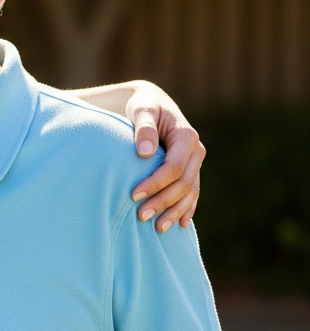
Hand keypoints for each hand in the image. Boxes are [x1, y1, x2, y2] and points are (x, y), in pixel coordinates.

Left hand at [124, 81, 204, 232]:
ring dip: (175, 211)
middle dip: (163, 202)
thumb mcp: (142, 110)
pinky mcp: (190, 169)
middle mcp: (196, 151)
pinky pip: (192, 193)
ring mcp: (195, 162)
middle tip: (141, 216)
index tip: (133, 195)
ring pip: (190, 192)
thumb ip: (143, 128)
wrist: (152, 103)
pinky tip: (179, 224)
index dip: (156, 183)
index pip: (174, 168)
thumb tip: (144, 153)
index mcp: (187, 137)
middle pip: (183, 184)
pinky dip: (186, 208)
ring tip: (158, 228)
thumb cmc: (143, 105)